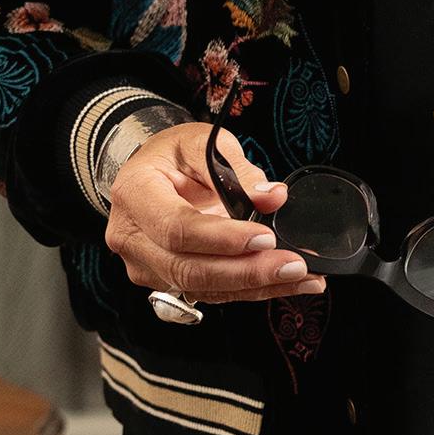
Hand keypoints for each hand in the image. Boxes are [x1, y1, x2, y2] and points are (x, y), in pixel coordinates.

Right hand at [103, 122, 324, 303]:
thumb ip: (237, 169)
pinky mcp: (165, 281)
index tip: (265, 238)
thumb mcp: (202, 142)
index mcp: (135, 194)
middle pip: (188, 269)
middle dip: (246, 272)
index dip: (222, 239)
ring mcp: (145, 264)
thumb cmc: (172, 154)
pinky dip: (249, 290)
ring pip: (201, 287)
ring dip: (256, 286)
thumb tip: (272, 196)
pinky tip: (284, 282)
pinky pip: (209, 292)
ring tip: (301, 278)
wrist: (149, 171)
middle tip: (293, 266)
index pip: (177, 228)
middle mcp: (132, 237)